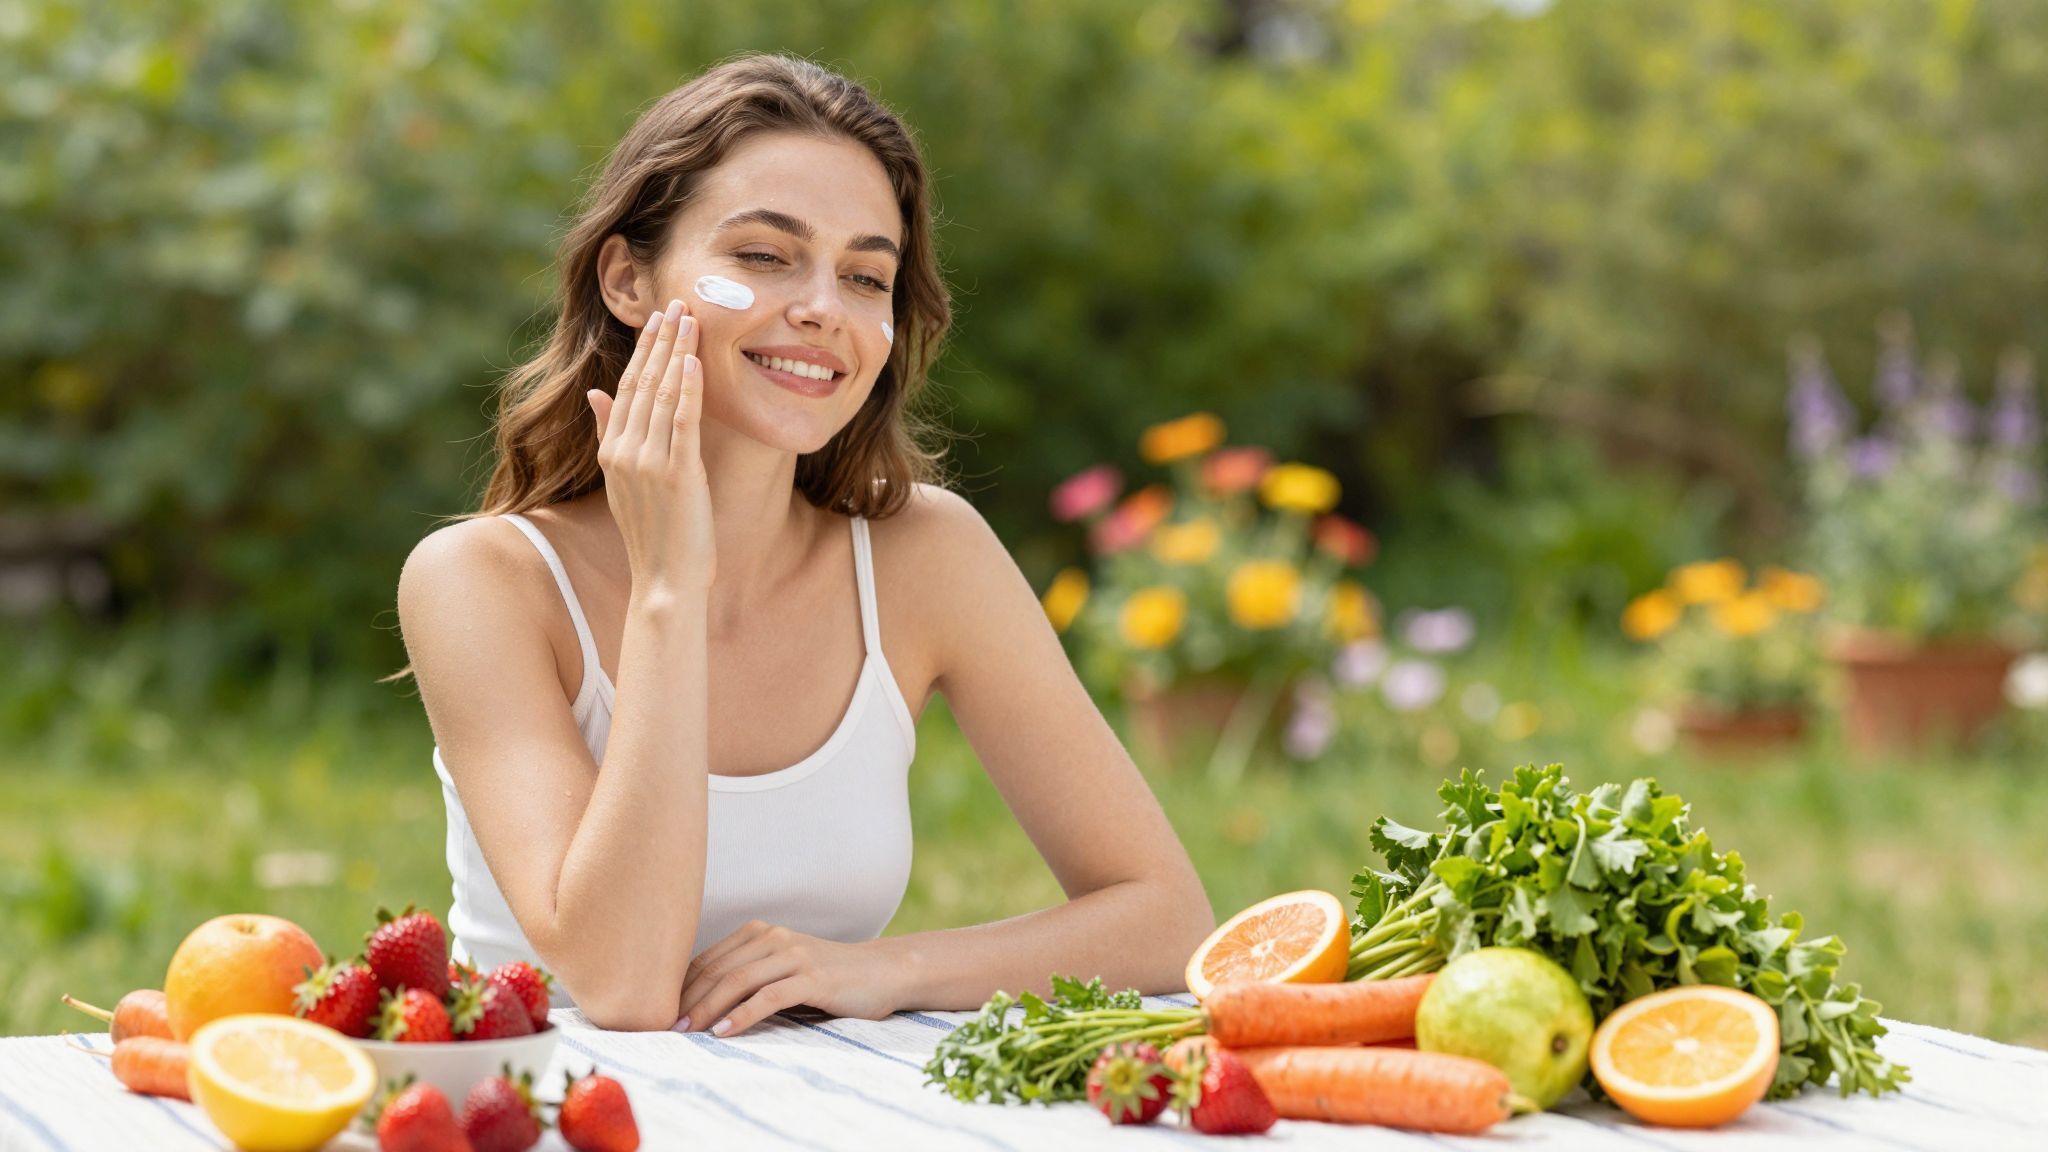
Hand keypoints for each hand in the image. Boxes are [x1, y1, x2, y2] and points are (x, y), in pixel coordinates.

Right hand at [587, 299, 715, 591]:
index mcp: (612, 451)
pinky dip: (687, 389)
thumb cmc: (654, 535)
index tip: (658, 319)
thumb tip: (595, 395)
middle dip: (661, 340)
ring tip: (691, 318)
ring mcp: (648, 462)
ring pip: (662, 395)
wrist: (664, 580)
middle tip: (677, 302)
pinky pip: (682, 422)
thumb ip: (609, 435)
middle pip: (642, 383)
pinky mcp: (676, 474)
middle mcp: (624, 452)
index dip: (643, 350)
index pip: (626, 388)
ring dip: (677, 353)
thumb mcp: (625, 481)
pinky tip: (694, 360)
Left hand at [675, 921, 904, 1035]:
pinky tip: (724, 1031)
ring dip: (707, 1009)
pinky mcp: (813, 977)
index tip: (659, 1014)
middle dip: (687, 1001)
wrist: (881, 972)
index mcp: (759, 932)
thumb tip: (696, 1006)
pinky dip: (742, 1014)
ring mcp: (793, 955)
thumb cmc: (826, 977)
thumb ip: (747, 976)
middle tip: (665, 1029)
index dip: (680, 988)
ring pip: (738, 981)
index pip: (707, 960)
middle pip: (717, 970)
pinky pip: (769, 996)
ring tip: (686, 1033)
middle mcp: (773, 937)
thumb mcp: (781, 969)